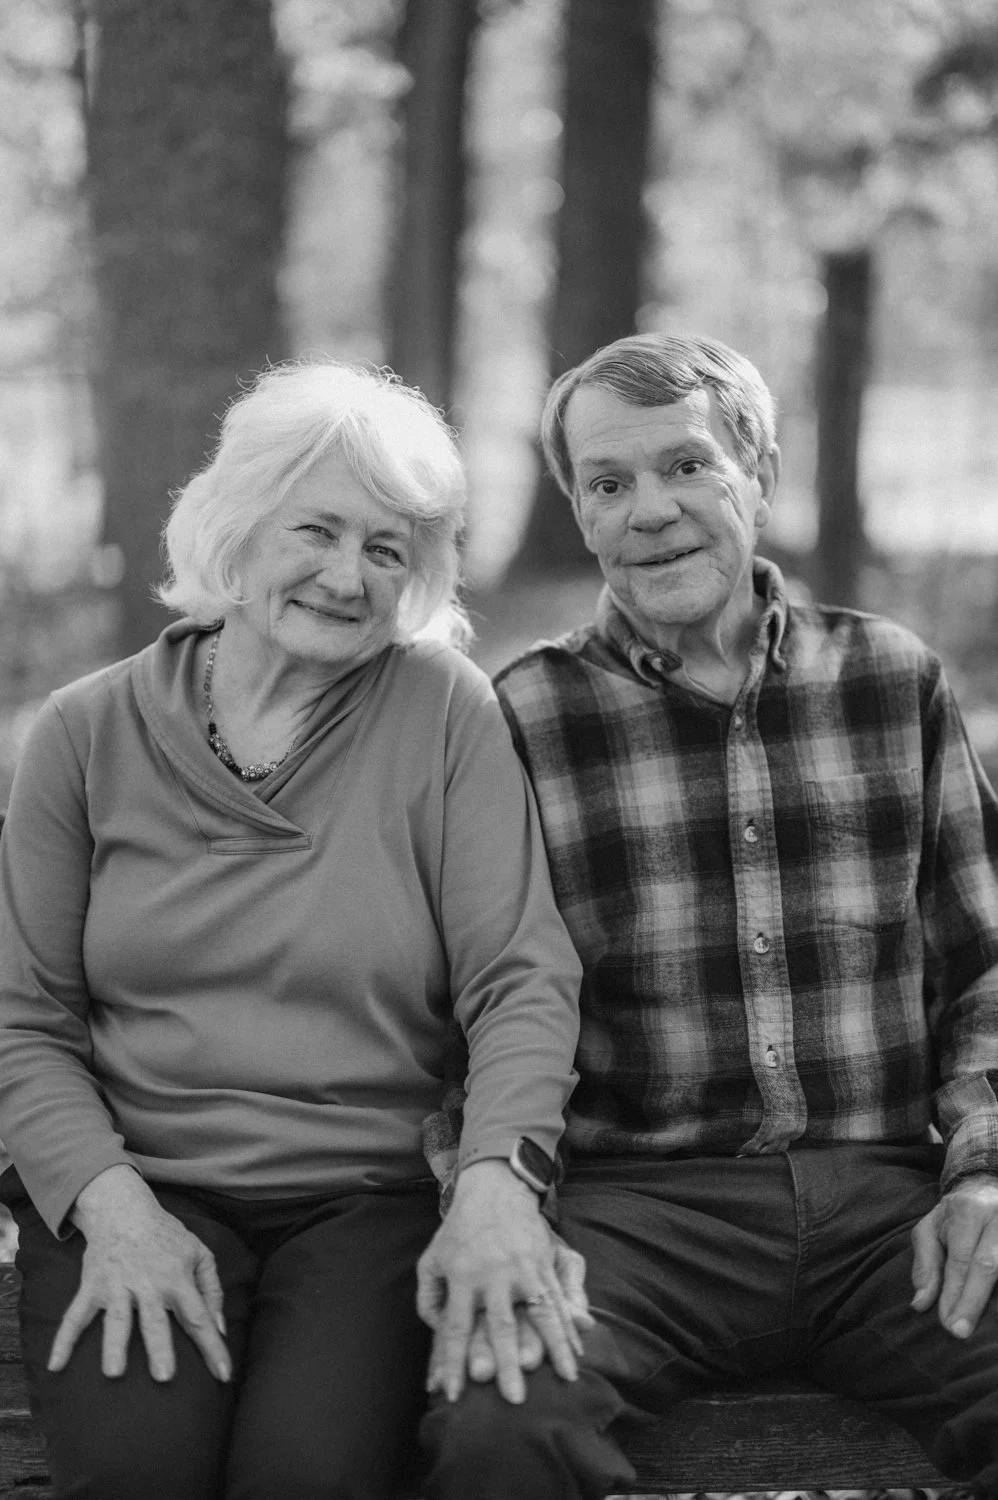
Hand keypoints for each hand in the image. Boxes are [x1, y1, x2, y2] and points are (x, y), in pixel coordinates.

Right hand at [49, 1165, 230, 1382]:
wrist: (124, 1209)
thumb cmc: (167, 1236)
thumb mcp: (199, 1253)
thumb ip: (212, 1290)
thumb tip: (220, 1327)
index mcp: (178, 1278)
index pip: (199, 1317)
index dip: (213, 1346)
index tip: (224, 1374)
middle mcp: (148, 1284)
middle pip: (155, 1321)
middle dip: (159, 1348)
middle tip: (164, 1377)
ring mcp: (118, 1286)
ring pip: (117, 1320)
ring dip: (115, 1345)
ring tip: (114, 1373)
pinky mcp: (92, 1286)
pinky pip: (76, 1315)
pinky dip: (64, 1340)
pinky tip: (55, 1365)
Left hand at [417, 1159, 584, 1403]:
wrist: (493, 1189)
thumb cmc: (458, 1230)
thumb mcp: (432, 1258)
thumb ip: (429, 1297)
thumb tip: (437, 1332)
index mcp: (462, 1276)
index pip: (455, 1328)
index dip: (453, 1363)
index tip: (454, 1394)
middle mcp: (493, 1274)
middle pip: (500, 1327)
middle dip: (507, 1364)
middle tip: (513, 1399)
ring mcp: (522, 1268)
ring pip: (541, 1314)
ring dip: (554, 1348)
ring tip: (567, 1378)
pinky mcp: (543, 1262)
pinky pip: (558, 1297)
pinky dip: (570, 1324)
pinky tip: (579, 1346)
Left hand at [911, 1172, 997, 1338]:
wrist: (986, 1190)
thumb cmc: (954, 1216)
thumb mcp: (930, 1229)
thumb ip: (925, 1264)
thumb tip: (920, 1303)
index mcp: (969, 1211)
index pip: (961, 1258)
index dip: (954, 1293)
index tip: (947, 1323)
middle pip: (988, 1265)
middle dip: (973, 1301)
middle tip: (959, 1331)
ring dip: (996, 1301)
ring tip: (984, 1329)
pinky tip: (997, 1317)